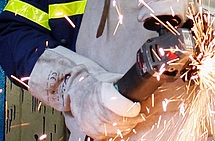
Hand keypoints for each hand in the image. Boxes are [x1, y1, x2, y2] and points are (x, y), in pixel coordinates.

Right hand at [28, 47, 142, 138]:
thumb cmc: (93, 85)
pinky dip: (116, 131)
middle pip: (118, 120)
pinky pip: (107, 135)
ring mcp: (90, 121)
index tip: (137, 107)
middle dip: (132, 119)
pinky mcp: (89, 130)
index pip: (118, 106)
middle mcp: (93, 109)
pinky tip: (119, 125)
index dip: (130, 108)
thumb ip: (123, 84)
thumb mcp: (109, 79)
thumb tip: (139, 88)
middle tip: (138, 115)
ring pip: (114, 130)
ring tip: (131, 120)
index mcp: (99, 93)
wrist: (75, 92)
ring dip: (126, 126)